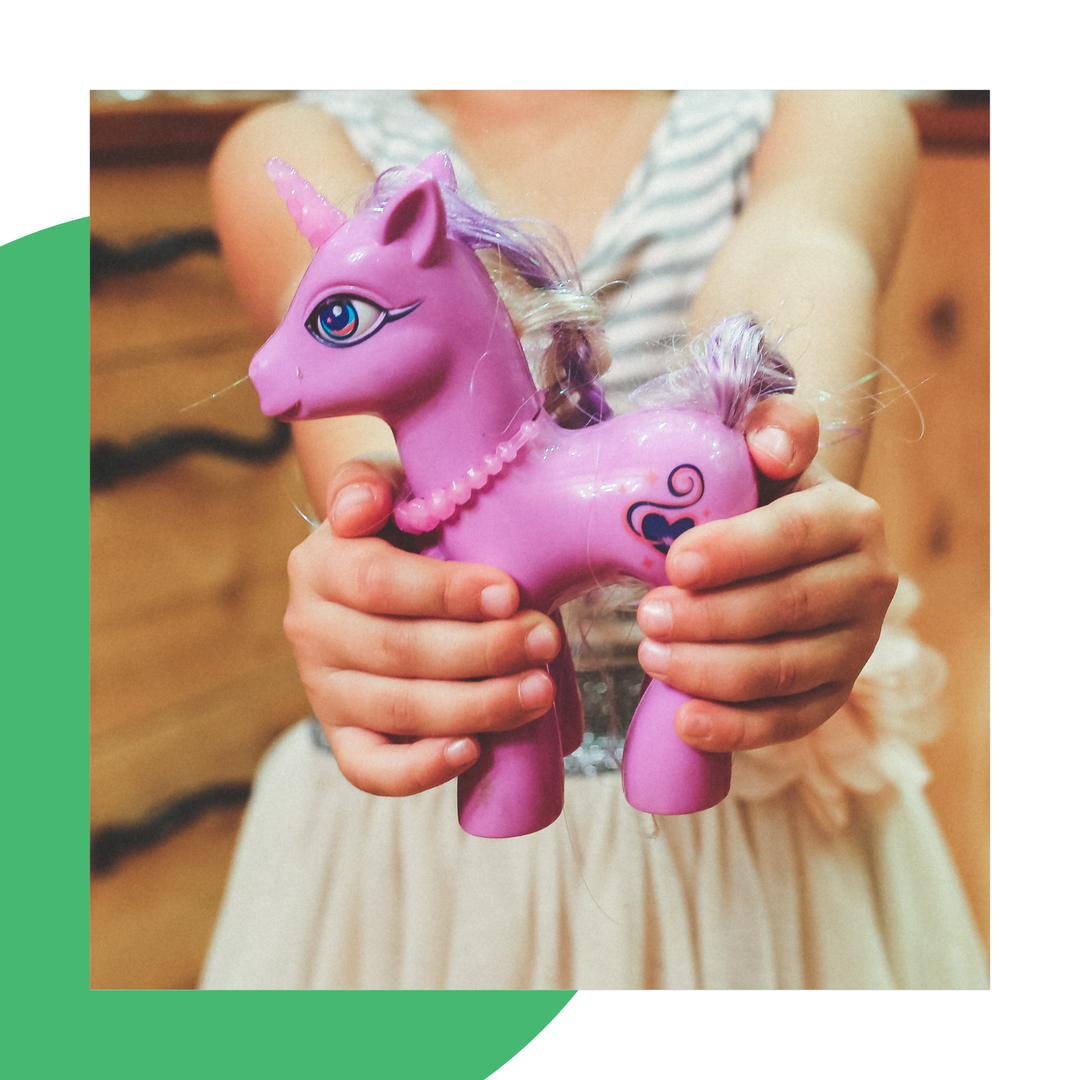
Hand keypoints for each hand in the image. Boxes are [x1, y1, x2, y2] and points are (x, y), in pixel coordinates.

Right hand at [285, 458, 561, 795]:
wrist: (381, 563)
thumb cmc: (402, 523)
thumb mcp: (387, 485)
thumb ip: (365, 483)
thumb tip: (358, 509)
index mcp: (321, 564)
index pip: (379, 583)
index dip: (447, 593)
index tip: (511, 593)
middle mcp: (311, 630)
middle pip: (397, 652)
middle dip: (482, 651)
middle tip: (545, 641)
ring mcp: (324, 689)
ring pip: (397, 711)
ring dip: (476, 706)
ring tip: (537, 691)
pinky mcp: (342, 734)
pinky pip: (370, 768)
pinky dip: (420, 770)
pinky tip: (472, 751)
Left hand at [635, 395, 897, 750]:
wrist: (784, 550)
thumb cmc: (761, 497)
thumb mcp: (764, 452)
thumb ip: (774, 428)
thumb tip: (774, 452)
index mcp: (851, 518)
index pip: (794, 536)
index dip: (735, 553)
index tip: (673, 564)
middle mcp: (869, 584)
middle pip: (787, 609)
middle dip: (710, 618)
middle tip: (645, 617)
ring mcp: (857, 646)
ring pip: (785, 671)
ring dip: (712, 671)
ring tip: (650, 656)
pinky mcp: (834, 694)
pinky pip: (789, 722)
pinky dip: (737, 729)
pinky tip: (685, 721)